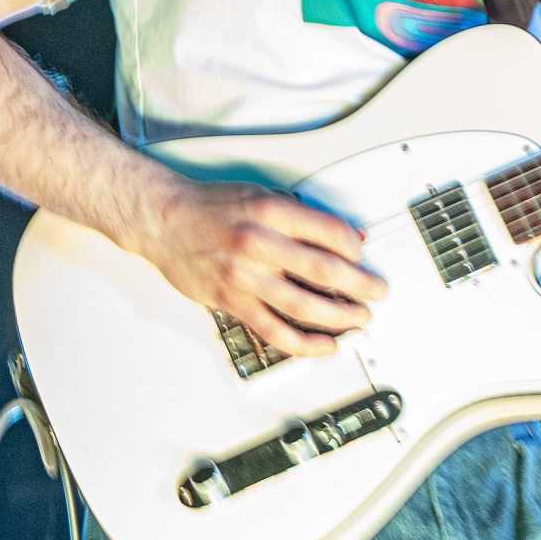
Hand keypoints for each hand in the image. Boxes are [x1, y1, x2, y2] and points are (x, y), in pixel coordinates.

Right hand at [134, 172, 386, 357]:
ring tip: (359, 319)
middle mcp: (258, 244)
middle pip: (324, 271)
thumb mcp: (260, 194)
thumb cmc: (210, 206)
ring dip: (340, 317)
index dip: (355, 248)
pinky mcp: (231, 301)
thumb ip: (302, 216)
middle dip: (360, 286)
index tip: (363, 256)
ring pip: (303, 305)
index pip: (329, 233)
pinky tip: (325, 345)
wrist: (163, 221)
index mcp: (270, 211)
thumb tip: (345, 236)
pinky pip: (274, 329)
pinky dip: (304, 343)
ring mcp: (244, 276)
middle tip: (377, 292)